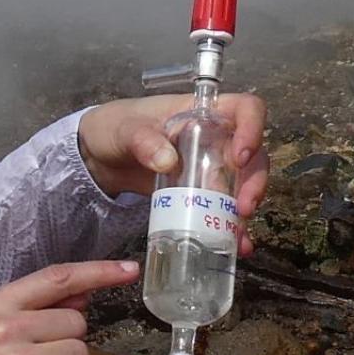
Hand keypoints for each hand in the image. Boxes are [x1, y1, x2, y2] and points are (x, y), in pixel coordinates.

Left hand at [78, 93, 269, 256]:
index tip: (241, 157)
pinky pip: (224, 207)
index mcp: (203, 112)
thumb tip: (167, 161)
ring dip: (245, 210)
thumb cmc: (116, 128)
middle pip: (253, 155)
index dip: (253, 129)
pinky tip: (234, 245)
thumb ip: (143, 140)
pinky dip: (232, 227)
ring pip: (243, 185)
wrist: (99, 157)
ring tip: (238, 236)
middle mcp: (216, 138)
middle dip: (254, 182)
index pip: (246, 109)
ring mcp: (210, 167)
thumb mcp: (126, 129)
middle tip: (243, 208)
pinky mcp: (200, 193)